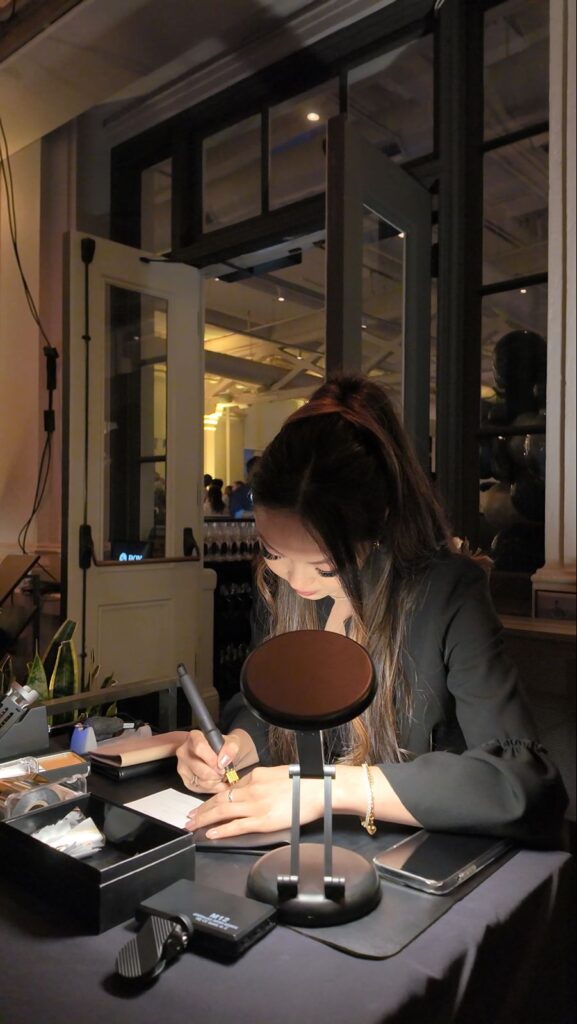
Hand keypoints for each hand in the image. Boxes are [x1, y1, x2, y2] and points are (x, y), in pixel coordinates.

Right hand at [176, 730, 238, 793]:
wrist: (222, 756)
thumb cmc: (225, 748)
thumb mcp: (233, 742)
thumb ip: (231, 748)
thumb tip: (224, 760)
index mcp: (195, 737)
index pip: (199, 747)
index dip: (212, 759)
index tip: (222, 764)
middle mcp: (184, 751)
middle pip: (200, 769)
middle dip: (217, 773)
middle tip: (225, 771)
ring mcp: (183, 767)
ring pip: (201, 781)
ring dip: (216, 781)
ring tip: (222, 775)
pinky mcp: (186, 781)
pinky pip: (201, 789)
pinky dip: (214, 788)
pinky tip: (218, 781)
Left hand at [184, 765, 324, 838]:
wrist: (319, 789)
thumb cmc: (304, 781)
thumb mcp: (277, 774)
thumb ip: (261, 781)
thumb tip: (250, 789)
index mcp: (256, 776)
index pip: (229, 790)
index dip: (213, 799)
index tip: (204, 805)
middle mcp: (251, 790)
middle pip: (220, 800)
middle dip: (202, 809)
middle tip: (189, 817)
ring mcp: (255, 806)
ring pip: (223, 812)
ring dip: (205, 819)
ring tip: (193, 825)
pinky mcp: (262, 821)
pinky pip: (236, 826)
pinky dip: (221, 830)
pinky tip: (211, 833)